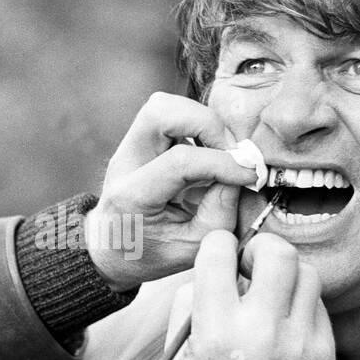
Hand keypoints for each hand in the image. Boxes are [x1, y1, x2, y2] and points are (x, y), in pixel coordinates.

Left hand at [86, 92, 256, 290]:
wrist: (109, 249)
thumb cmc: (149, 254)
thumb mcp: (190, 250)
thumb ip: (218, 214)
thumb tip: (241, 174)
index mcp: (132, 197)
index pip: (180, 161)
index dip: (223, 163)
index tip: (250, 175)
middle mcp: (125, 163)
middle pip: (161, 112)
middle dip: (207, 124)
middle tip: (231, 153)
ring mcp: (129, 147)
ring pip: (164, 105)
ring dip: (201, 120)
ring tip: (220, 151)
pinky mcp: (140, 140)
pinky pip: (170, 115)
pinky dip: (196, 125)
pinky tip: (208, 151)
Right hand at [170, 230, 334, 359]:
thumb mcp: (180, 356)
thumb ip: (189, 307)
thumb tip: (213, 272)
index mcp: (217, 327)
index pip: (219, 253)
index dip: (219, 246)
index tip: (223, 253)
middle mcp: (260, 328)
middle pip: (276, 252)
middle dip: (263, 247)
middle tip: (256, 262)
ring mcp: (298, 340)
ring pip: (307, 273)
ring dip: (288, 275)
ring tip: (276, 291)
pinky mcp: (324, 352)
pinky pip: (319, 307)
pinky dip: (303, 305)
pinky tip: (289, 322)